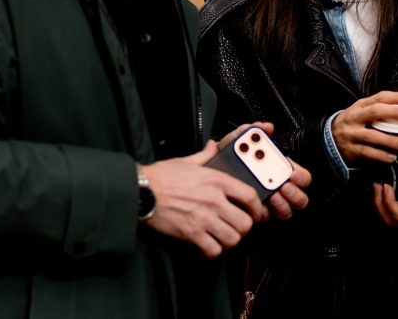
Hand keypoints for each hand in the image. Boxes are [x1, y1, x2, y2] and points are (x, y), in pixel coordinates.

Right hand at [140, 141, 266, 258]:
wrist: (140, 191)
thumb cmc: (161, 176)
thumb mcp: (187, 160)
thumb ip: (205, 155)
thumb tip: (213, 145)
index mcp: (216, 180)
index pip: (250, 196)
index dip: (257, 208)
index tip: (255, 213)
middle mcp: (214, 200)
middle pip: (245, 222)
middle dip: (244, 228)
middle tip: (237, 228)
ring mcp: (204, 218)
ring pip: (232, 238)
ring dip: (230, 241)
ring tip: (223, 238)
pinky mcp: (191, 234)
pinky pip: (213, 250)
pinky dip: (213, 251)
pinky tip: (209, 246)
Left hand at [220, 123, 312, 219]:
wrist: (205, 179)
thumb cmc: (223, 162)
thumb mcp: (233, 143)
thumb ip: (248, 131)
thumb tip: (267, 127)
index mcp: (276, 170)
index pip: (299, 176)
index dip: (300, 175)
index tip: (292, 173)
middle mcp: (276, 188)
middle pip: (299, 197)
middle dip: (295, 192)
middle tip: (283, 185)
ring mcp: (269, 204)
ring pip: (287, 210)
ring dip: (283, 204)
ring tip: (272, 196)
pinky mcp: (257, 215)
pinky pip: (268, 217)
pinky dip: (265, 212)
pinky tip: (258, 205)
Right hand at [331, 91, 397, 162]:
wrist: (329, 137)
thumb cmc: (353, 122)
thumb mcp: (361, 111)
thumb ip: (379, 109)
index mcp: (360, 106)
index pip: (379, 97)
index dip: (396, 97)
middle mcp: (355, 118)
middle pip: (375, 112)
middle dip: (394, 113)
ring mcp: (352, 134)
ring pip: (371, 136)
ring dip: (389, 140)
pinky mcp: (351, 149)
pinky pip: (367, 152)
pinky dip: (380, 155)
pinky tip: (392, 157)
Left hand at [372, 167, 397, 232]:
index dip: (389, 202)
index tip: (386, 186)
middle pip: (390, 221)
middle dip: (380, 204)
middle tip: (377, 185)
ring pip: (387, 219)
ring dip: (378, 204)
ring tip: (376, 187)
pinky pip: (390, 214)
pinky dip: (382, 204)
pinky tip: (380, 192)